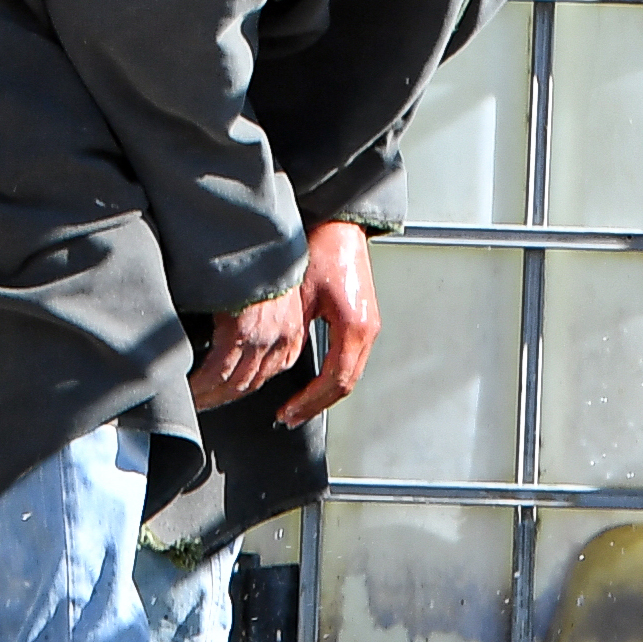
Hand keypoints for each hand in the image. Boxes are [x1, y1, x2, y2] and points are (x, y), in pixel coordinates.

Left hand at [193, 220, 379, 419]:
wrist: (340, 224)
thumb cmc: (322, 248)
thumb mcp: (299, 294)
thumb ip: (291, 332)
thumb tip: (273, 363)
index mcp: (354, 328)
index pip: (333, 381)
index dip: (308, 402)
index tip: (285, 413)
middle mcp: (367, 331)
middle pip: (344, 385)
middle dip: (314, 405)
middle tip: (288, 417)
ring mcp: (368, 327)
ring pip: (348, 375)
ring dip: (322, 394)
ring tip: (297, 405)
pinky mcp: (362, 320)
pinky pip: (349, 360)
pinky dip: (329, 377)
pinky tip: (311, 380)